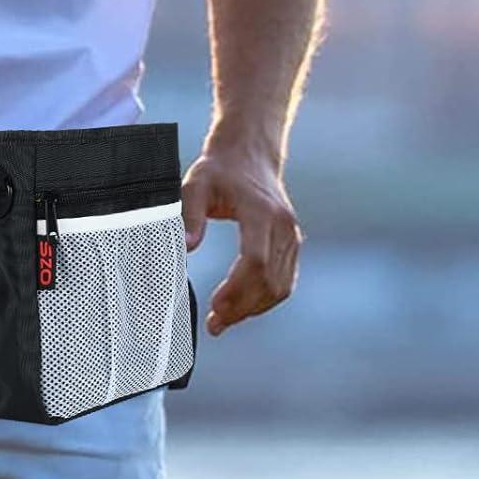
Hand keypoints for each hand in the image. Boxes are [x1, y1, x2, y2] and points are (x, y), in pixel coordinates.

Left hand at [181, 141, 301, 335]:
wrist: (250, 154)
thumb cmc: (220, 170)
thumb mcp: (196, 184)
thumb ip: (189, 215)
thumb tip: (186, 248)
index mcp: (262, 212)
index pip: (256, 261)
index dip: (236, 289)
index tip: (215, 306)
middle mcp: (284, 227)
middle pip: (269, 281)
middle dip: (241, 308)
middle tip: (214, 324)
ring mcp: (292, 238)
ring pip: (280, 288)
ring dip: (251, 310)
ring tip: (222, 320)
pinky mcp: (292, 247)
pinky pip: (284, 284)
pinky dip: (263, 302)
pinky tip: (240, 309)